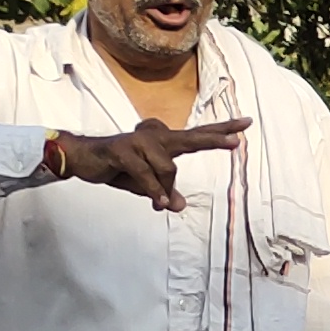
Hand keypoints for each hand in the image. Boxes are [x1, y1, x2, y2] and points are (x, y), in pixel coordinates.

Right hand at [47, 120, 246, 212]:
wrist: (83, 159)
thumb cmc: (119, 168)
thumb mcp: (146, 186)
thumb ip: (164, 193)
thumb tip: (179, 206)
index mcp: (165, 143)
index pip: (198, 135)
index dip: (221, 131)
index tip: (246, 124)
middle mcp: (156, 136)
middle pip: (191, 138)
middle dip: (214, 140)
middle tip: (237, 141)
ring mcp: (140, 141)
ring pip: (168, 169)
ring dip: (163, 189)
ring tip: (156, 201)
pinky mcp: (123, 149)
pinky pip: (147, 175)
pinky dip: (153, 190)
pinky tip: (158, 204)